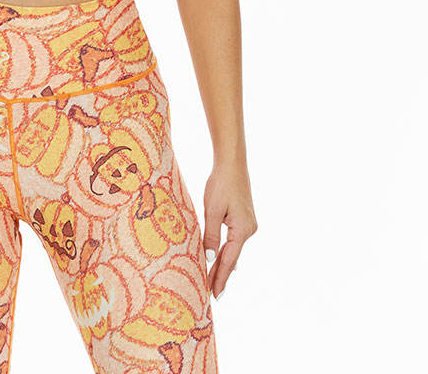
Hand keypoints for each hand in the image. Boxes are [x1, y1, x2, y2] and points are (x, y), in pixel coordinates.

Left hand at [202, 158, 257, 298]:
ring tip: (214, 281)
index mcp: (242, 230)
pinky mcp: (244, 218)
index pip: (228, 260)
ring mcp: (248, 224)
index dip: (220, 278)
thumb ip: (211, 235)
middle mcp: (249, 230)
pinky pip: (234, 240)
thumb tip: (210, 259)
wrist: (232, 164)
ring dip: (223, 263)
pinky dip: (227, 251)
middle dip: (221, 275)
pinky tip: (222, 259)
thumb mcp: (212, 210)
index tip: (215, 295)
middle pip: (232, 257)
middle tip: (213, 295)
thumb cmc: (221, 184)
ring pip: (233, 249)